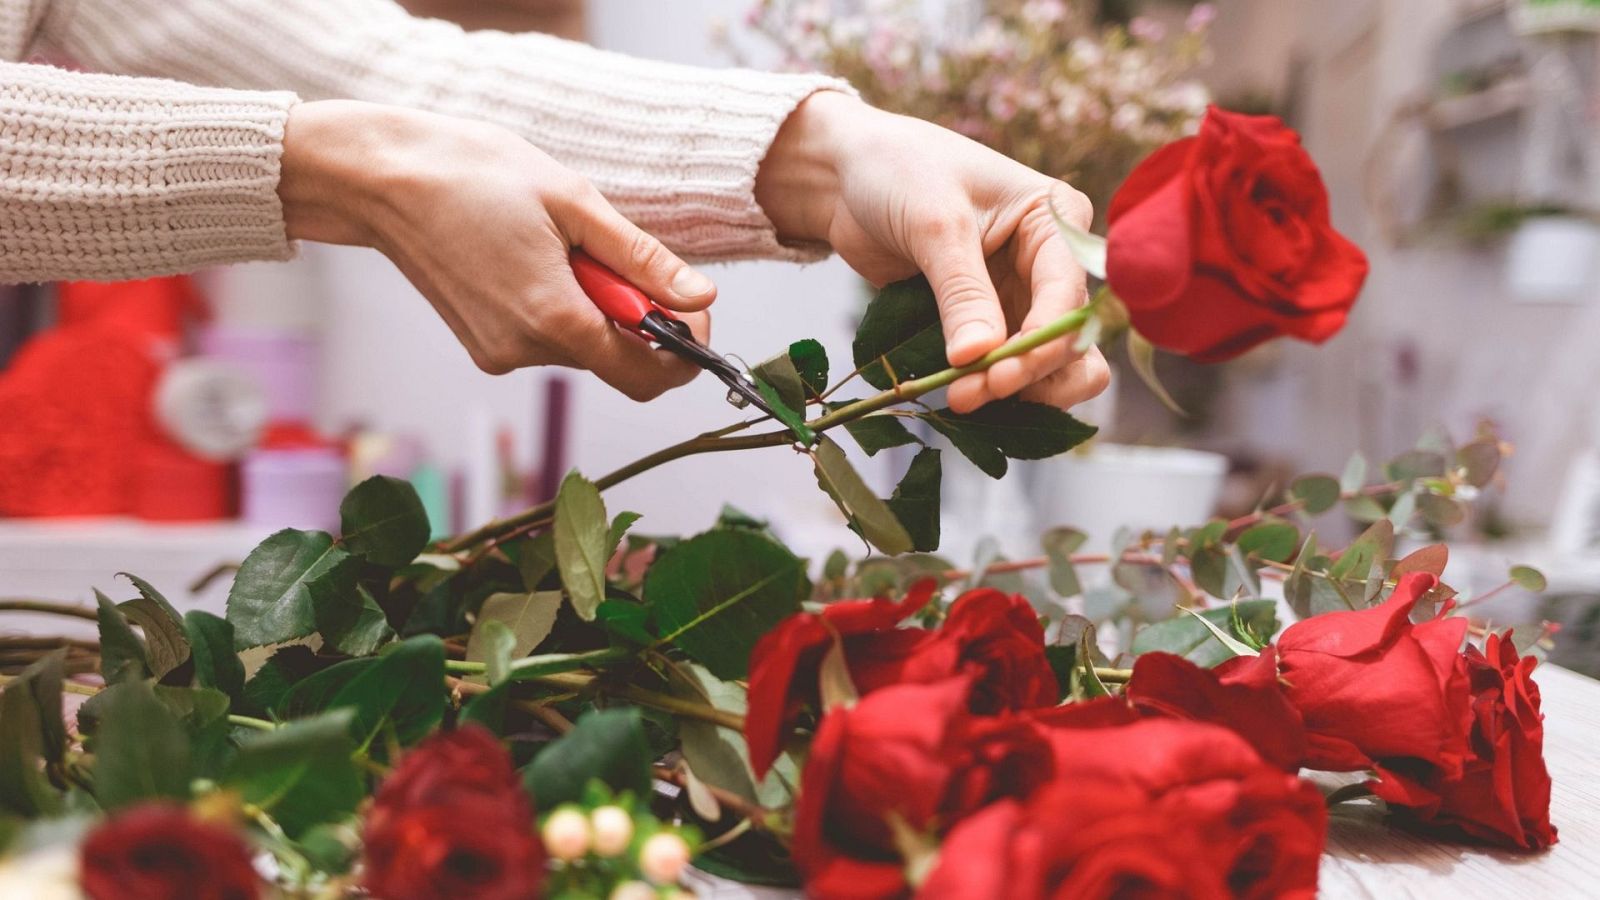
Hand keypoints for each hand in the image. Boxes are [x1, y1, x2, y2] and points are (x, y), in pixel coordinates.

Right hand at [278, 100, 715, 399]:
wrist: (381, 178)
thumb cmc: (474, 174)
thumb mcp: (575, 203)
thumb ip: (642, 260)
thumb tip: (700, 297)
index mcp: (555, 319)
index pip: (647, 374)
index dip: (684, 349)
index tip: (691, 309)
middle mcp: (525, 351)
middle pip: (616, 359)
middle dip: (634, 315)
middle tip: (612, 253)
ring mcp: (499, 353)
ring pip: (581, 346)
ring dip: (593, 304)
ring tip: (558, 244)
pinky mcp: (482, 346)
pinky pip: (546, 338)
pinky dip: (559, 306)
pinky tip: (531, 256)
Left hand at [756, 92, 1109, 413]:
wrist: (848, 177)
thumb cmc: (898, 172)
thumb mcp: (935, 225)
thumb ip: (962, 292)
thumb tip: (979, 356)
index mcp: (1055, 220)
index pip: (1067, 297)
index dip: (1039, 345)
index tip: (996, 377)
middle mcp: (1049, 262)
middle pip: (1070, 341)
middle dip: (1028, 374)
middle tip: (969, 394)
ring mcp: (1020, 295)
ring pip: (1048, 365)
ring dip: (1014, 391)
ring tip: (959, 397)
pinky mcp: (988, 321)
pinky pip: (1005, 367)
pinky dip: (989, 386)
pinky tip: (956, 393)